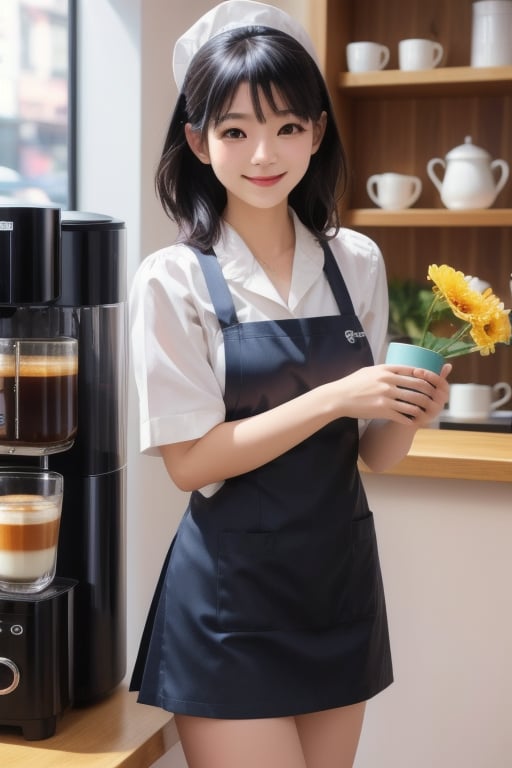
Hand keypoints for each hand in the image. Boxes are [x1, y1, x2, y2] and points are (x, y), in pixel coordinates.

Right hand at [334, 362, 451, 424]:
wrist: (338, 397)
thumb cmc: (352, 384)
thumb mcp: (368, 371)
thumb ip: (384, 370)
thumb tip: (397, 369)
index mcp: (385, 370)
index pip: (413, 370)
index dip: (425, 375)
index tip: (431, 380)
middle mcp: (388, 382)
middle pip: (417, 385)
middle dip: (429, 392)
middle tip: (434, 396)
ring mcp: (386, 396)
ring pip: (413, 402)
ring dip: (423, 407)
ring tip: (427, 411)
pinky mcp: (382, 410)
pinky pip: (403, 415)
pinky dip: (410, 419)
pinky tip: (413, 421)